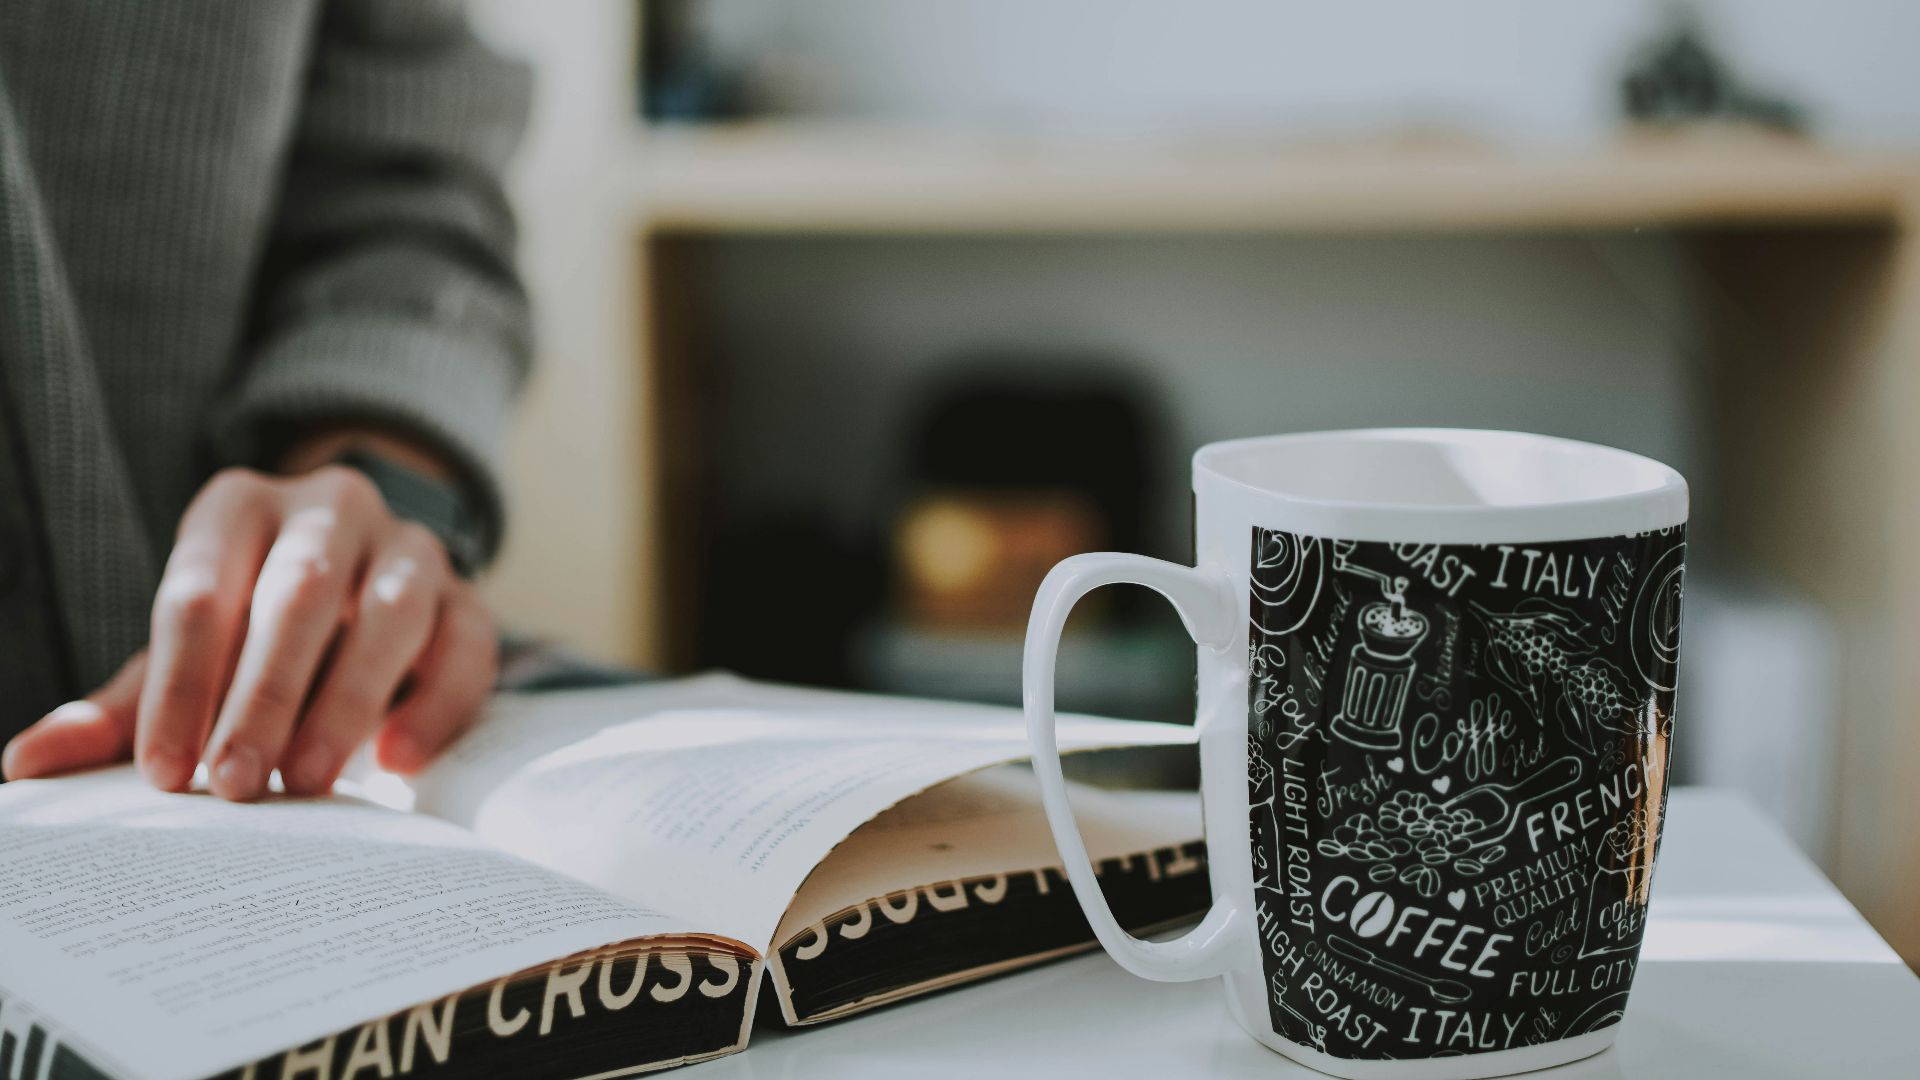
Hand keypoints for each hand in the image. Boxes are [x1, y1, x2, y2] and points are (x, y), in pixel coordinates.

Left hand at [1, 462, 497, 797]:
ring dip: (347, 701)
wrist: (360, 585)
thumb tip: (24, 765)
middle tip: (236, 786)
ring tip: (309, 781)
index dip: (180, 685)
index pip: (200, 592)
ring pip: (391, 613)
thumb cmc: (251, 630)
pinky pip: (468, 647)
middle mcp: (331, 509)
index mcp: (239, 508)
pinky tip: (399, 761)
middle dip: (263, 695)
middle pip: (299, 594)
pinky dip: (435, 705)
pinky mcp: (469, 599)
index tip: (162, 773)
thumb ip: (118, 709)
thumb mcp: (186, 656)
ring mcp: (411, 548)